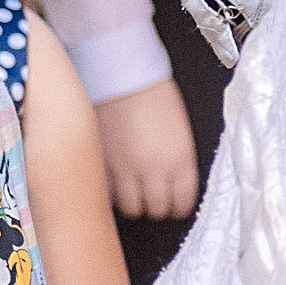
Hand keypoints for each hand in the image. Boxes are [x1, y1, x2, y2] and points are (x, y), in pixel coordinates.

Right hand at [98, 77, 198, 217]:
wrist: (120, 74)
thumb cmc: (151, 90)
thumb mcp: (179, 128)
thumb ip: (178, 159)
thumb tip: (174, 180)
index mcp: (180, 161)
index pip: (183, 203)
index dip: (178, 206)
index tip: (175, 204)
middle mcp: (154, 171)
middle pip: (157, 210)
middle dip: (156, 206)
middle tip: (153, 196)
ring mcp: (125, 171)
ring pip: (131, 209)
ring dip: (133, 202)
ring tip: (132, 190)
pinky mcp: (102, 166)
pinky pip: (107, 194)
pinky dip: (111, 193)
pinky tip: (113, 182)